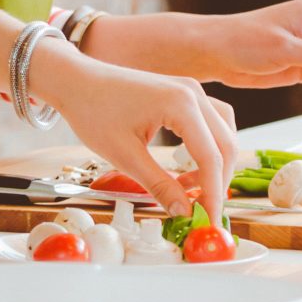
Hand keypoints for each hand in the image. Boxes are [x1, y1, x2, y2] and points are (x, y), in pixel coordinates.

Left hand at [31, 43, 240, 214]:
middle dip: (218, 181)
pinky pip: (210, 122)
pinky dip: (207, 147)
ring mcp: (190, 89)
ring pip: (223, 133)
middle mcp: (193, 93)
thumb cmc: (93, 111)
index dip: (214, 193)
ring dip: (215, 164)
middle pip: (226, 145)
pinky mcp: (183, 92)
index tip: (210, 220)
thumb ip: (159, 184)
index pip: (212, 157)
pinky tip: (188, 167)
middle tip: (203, 210)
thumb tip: (183, 211)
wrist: (75, 80)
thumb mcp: (124, 156)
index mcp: (181, 104)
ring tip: (192, 190)